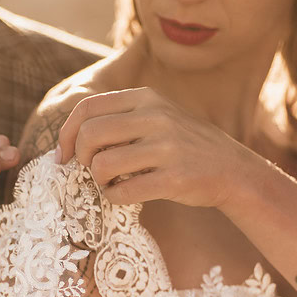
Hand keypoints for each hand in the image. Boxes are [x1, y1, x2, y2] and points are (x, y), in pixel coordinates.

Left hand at [55, 87, 267, 210]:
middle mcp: (156, 117)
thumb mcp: (158, 116)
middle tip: (90, 171)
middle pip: (90, 135)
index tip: (63, 155)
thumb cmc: (185, 147)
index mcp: (146, 98)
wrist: (233, 170)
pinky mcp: (174, 178)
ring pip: (103, 165)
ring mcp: (167, 148)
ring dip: (98, 180)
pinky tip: (124, 195)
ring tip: (111, 183)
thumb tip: (71, 138)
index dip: (66, 133)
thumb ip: (122, 118)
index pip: (87, 108)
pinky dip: (115, 197)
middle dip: (81, 158)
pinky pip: (124, 191)